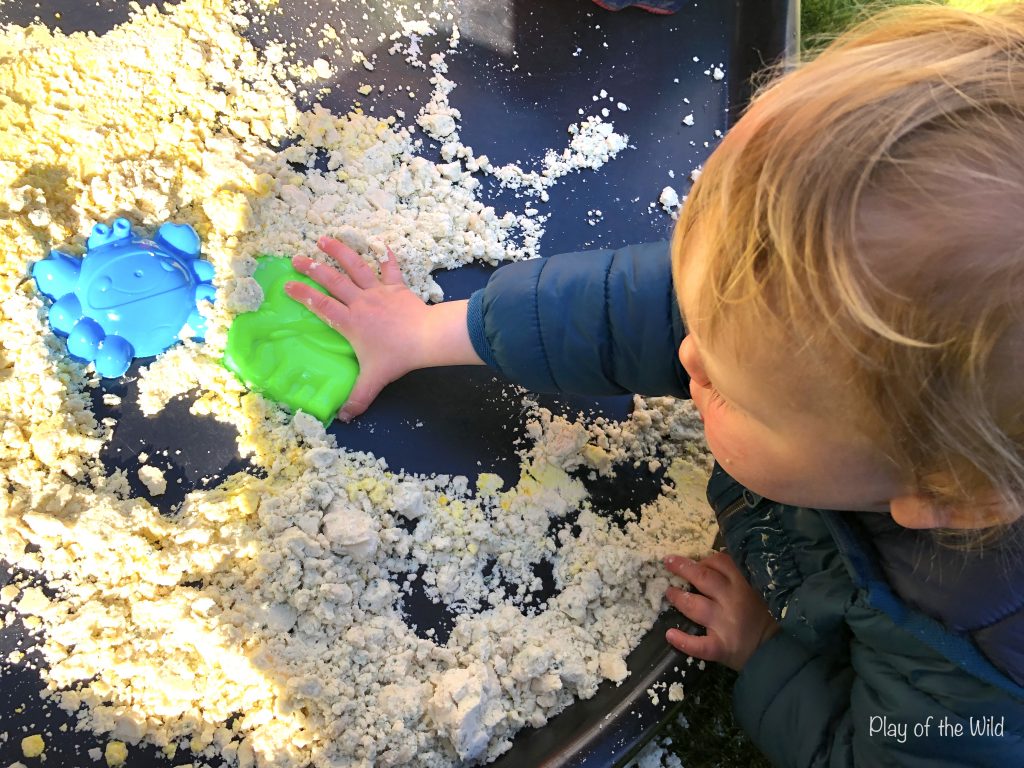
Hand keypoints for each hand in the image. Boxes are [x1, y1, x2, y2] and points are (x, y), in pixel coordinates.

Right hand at [284, 237, 481, 420]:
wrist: (425, 338)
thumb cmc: (396, 357)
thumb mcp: (373, 380)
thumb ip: (357, 398)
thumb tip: (344, 418)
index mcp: (350, 322)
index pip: (320, 306)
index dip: (302, 295)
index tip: (287, 285)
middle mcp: (360, 302)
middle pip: (332, 281)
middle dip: (312, 268)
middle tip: (296, 258)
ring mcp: (379, 291)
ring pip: (356, 267)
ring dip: (340, 252)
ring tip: (324, 239)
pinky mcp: (397, 287)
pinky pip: (391, 269)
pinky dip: (387, 257)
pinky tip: (382, 245)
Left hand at [663, 551, 779, 670]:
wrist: (779, 650)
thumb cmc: (764, 616)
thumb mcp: (758, 588)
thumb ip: (739, 575)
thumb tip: (710, 561)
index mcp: (744, 583)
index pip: (719, 562)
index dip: (702, 560)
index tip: (693, 562)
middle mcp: (733, 601)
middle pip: (704, 578)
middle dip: (683, 568)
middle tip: (668, 563)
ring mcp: (726, 625)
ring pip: (696, 606)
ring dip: (679, 598)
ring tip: (670, 593)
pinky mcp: (721, 647)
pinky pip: (700, 645)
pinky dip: (684, 641)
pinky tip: (670, 635)